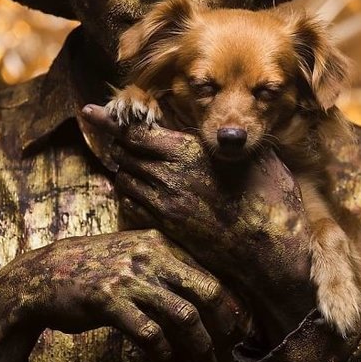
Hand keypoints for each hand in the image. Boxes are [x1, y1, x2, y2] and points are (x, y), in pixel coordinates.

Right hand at [0, 230, 247, 361]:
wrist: (42, 276)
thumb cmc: (92, 268)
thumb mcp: (131, 254)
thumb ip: (163, 266)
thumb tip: (199, 293)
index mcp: (157, 241)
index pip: (206, 271)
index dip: (227, 300)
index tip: (239, 323)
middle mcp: (148, 254)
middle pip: (205, 289)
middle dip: (225, 320)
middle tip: (233, 343)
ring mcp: (129, 277)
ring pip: (183, 314)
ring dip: (199, 342)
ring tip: (205, 359)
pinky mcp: (109, 300)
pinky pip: (149, 332)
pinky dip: (164, 352)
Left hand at [82, 104, 315, 345]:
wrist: (270, 250)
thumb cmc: (270, 198)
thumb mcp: (254, 155)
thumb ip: (227, 138)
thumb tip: (221, 127)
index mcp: (189, 151)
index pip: (135, 132)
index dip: (110, 120)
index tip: (90, 111)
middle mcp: (170, 176)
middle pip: (124, 153)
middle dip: (119, 142)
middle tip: (115, 135)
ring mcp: (166, 205)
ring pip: (124, 179)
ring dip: (124, 168)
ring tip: (131, 161)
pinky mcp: (167, 228)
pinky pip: (132, 205)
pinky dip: (130, 193)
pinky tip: (140, 189)